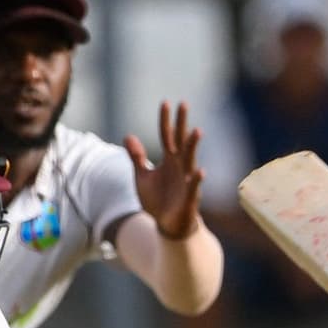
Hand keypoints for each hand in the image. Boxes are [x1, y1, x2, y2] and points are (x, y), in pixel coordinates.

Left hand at [125, 101, 204, 240]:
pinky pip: (194, 188)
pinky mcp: (189, 198)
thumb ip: (137, 157)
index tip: (166, 102)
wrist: (167, 225)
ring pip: (190, 161)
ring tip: (196, 131)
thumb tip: (128, 136)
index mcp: (169, 160)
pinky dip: (197, 181)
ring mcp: (186, 181)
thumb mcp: (142, 177)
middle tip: (184, 104)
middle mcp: (180, 167)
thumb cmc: (157, 200)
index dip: (165, 120)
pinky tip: (199, 172)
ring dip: (193, 147)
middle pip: (181, 142)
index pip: (167, 136)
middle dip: (182, 124)